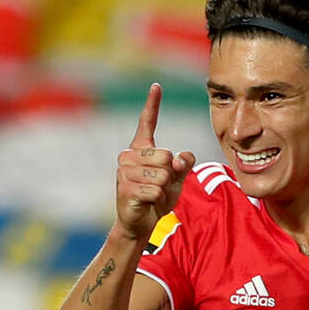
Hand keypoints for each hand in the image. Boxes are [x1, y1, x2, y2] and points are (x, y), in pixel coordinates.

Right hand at [115, 83, 195, 240]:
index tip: (157, 86)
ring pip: (162, 175)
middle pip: (165, 155)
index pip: (147, 122)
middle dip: (170, 175)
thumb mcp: (177, 178)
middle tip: (159, 186)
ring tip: (152, 195)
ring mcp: (124, 172)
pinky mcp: (125, 188)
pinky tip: (148, 203)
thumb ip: (184, 164)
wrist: (140, 223)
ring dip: (164, 189)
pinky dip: (158, 199)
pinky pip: (156, 190)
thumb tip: (179, 157)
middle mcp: (128, 156)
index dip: (152, 104)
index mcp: (141, 149)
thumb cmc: (157, 197)